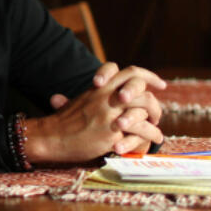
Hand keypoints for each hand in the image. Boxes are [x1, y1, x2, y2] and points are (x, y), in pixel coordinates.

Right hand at [29, 62, 165, 163]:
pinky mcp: (112, 130)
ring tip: (156, 128)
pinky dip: (153, 133)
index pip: (128, 72)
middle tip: (156, 113)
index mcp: (99, 88)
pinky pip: (142, 128)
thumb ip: (88, 98)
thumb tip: (67, 97)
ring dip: (155, 117)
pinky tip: (155, 138)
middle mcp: (106, 96)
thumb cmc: (61, 123)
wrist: (50, 138)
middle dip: (154, 101)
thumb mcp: (76, 102)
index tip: (160, 84)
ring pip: (145, 105)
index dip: (148, 76)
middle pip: (141, 87)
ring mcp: (110, 112)